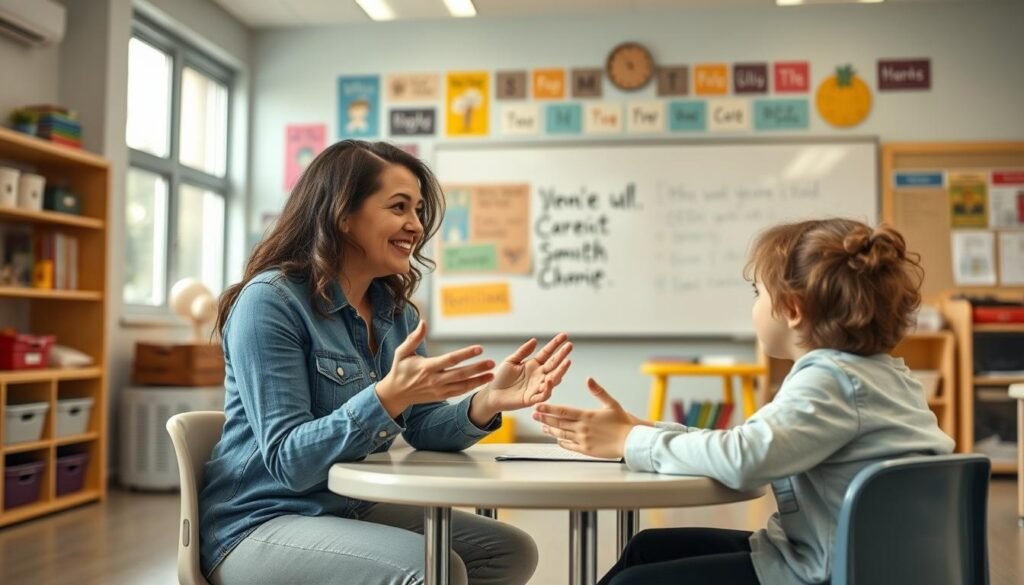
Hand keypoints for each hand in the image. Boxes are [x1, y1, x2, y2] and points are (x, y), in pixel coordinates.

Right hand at [376, 321, 494, 417]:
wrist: (395, 393)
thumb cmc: (400, 369)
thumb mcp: (402, 352)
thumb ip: (414, 338)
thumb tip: (423, 322)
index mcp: (426, 367)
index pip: (450, 359)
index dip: (465, 354)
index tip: (479, 348)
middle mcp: (434, 380)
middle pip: (460, 374)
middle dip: (477, 369)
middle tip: (492, 363)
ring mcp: (438, 390)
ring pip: (462, 386)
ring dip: (478, 380)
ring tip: (492, 375)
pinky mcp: (441, 396)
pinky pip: (459, 392)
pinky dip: (471, 388)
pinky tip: (482, 382)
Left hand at [473, 333, 572, 418]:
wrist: (491, 394)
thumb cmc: (501, 378)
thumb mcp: (511, 361)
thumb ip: (523, 352)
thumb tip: (535, 340)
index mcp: (534, 365)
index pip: (548, 353)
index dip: (555, 344)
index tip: (564, 335)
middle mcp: (538, 375)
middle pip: (553, 364)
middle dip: (562, 355)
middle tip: (570, 346)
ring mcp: (537, 387)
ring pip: (553, 379)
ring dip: (560, 371)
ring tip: (567, 362)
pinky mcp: (532, 399)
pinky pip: (543, 395)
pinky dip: (548, 389)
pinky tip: (550, 380)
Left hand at [533, 377, 642, 459]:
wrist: (631, 441)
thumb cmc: (623, 423)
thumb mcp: (611, 403)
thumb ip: (598, 391)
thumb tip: (589, 379)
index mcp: (587, 416)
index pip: (563, 411)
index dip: (548, 408)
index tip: (537, 406)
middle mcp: (582, 428)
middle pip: (559, 423)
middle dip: (545, 418)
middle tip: (534, 415)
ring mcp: (583, 440)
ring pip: (562, 434)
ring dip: (551, 430)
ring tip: (542, 426)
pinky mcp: (586, 450)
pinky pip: (570, 446)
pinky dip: (562, 442)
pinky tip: (557, 439)